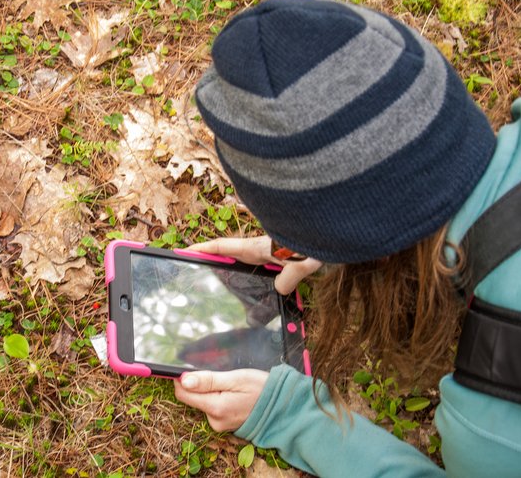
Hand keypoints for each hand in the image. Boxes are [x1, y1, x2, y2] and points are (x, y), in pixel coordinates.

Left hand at [174, 369, 268, 431]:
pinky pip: (213, 407)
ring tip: (232, 386)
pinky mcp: (225, 424)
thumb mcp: (236, 378)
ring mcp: (220, 424)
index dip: (182, 379)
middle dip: (202, 384)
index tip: (191, 368)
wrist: (283, 407)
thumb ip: (209, 380)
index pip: (183, 394)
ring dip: (212, 391)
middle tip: (223, 377)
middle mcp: (214, 420)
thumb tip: (184, 380)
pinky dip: (219, 398)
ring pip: (204, 402)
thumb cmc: (262, 389)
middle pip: (193, 398)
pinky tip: (234, 394)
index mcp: (215, 408)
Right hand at [188, 237, 322, 293]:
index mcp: (258, 247)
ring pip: (245, 263)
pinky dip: (254, 278)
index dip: (203, 249)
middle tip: (195, 271)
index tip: (185, 251)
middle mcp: (261, 249)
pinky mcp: (282, 256)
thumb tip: (279, 289)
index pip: (223, 247)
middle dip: (212, 261)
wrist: (335, 226)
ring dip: (233, 270)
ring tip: (220, 286)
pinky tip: (259, 293)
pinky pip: (263, 269)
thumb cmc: (318, 238)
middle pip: (229, 255)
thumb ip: (290, 274)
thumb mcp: (303, 259)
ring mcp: (271, 252)